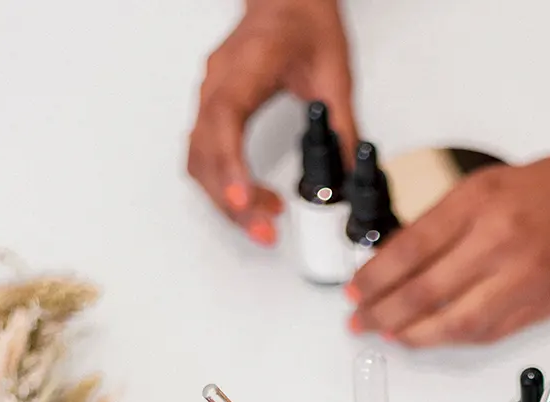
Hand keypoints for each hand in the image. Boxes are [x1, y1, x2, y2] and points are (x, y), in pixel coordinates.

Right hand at [188, 0, 355, 244]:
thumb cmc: (304, 22)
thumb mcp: (335, 72)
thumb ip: (343, 125)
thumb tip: (350, 172)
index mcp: (246, 67)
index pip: (225, 119)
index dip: (230, 164)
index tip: (242, 199)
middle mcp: (217, 82)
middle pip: (207, 150)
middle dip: (232, 200)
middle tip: (265, 231)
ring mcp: (209, 96)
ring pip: (199, 159)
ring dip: (225, 199)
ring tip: (263, 223)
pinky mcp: (212, 110)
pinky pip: (203, 155)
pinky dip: (222, 185)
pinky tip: (249, 201)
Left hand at [348, 115, 549, 346]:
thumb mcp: (493, 182)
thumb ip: (449, 219)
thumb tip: (402, 258)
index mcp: (479, 202)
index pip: (409, 249)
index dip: (374, 278)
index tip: (355, 291)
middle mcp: (498, 240)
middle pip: (423, 291)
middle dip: (383, 312)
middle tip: (360, 323)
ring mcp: (522, 277)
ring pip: (453, 322)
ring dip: (415, 335)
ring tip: (392, 337)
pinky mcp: (540, 304)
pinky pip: (487, 332)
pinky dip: (453, 340)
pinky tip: (432, 339)